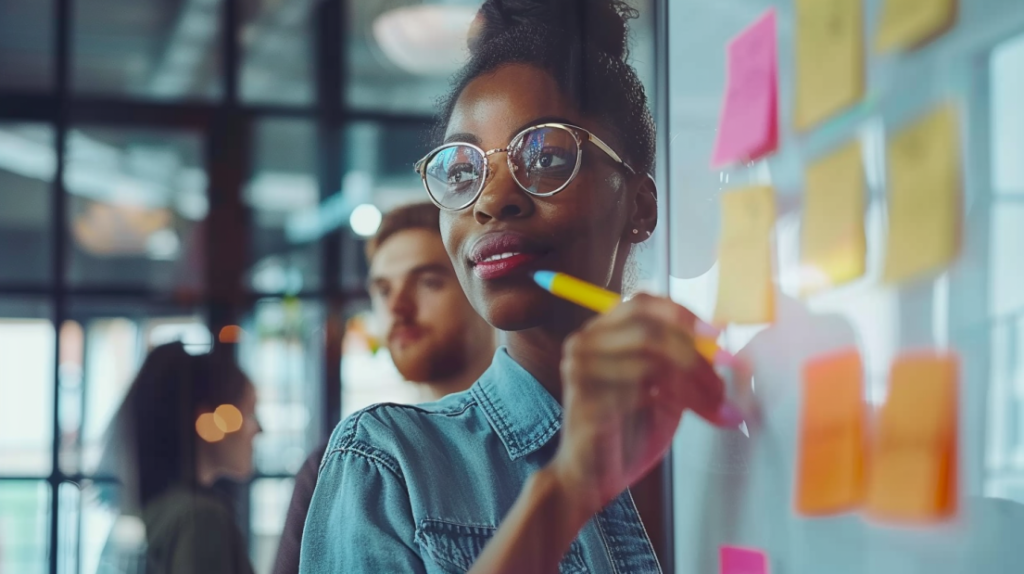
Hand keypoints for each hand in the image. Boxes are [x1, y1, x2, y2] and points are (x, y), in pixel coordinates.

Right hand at [548, 294, 741, 515]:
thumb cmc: (627, 431)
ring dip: (695, 385)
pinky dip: (679, 403)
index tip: (714, 335)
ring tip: (715, 406)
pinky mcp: (585, 401)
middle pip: (649, 331)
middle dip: (695, 358)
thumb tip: (720, 339)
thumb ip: (681, 361)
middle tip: (721, 384)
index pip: (642, 303)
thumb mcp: (661, 388)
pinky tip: (694, 415)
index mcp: (600, 334)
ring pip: (652, 362)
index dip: (681, 314)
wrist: (590, 478)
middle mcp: (583, 345)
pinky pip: (642, 393)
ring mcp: (580, 372)